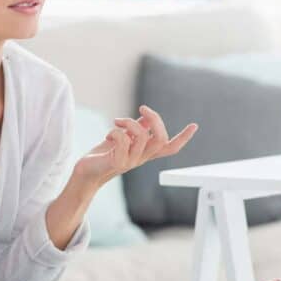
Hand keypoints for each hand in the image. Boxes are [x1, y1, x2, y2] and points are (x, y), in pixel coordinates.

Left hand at [73, 105, 197, 187]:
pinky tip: (108, 134)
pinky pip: (122, 141)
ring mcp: (130, 161)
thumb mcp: (124, 138)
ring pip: (142, 137)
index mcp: (146, 152)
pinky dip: (115, 131)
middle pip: (161, 139)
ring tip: (117, 121)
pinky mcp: (117, 162)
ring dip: (129, 123)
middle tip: (142, 108)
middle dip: (155, 119)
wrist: (86, 173)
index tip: (195, 125)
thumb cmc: (105, 154)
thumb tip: (148, 118)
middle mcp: (142, 158)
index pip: (171, 147)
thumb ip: (138, 128)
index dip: (184, 137)